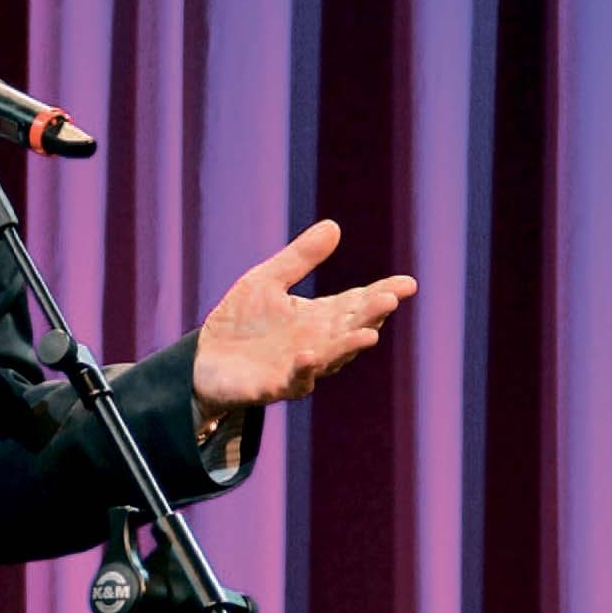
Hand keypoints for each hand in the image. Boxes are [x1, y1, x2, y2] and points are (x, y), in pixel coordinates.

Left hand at [192, 219, 415, 415]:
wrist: (203, 359)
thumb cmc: (240, 321)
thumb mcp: (267, 281)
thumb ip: (300, 259)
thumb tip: (334, 225)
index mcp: (319, 318)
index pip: (357, 304)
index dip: (382, 294)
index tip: (408, 283)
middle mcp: (317, 344)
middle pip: (350, 329)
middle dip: (371, 316)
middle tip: (390, 299)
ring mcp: (297, 367)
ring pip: (330, 359)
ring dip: (348, 347)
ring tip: (368, 334)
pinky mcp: (272, 386)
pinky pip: (293, 381)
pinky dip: (303, 370)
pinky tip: (308, 355)